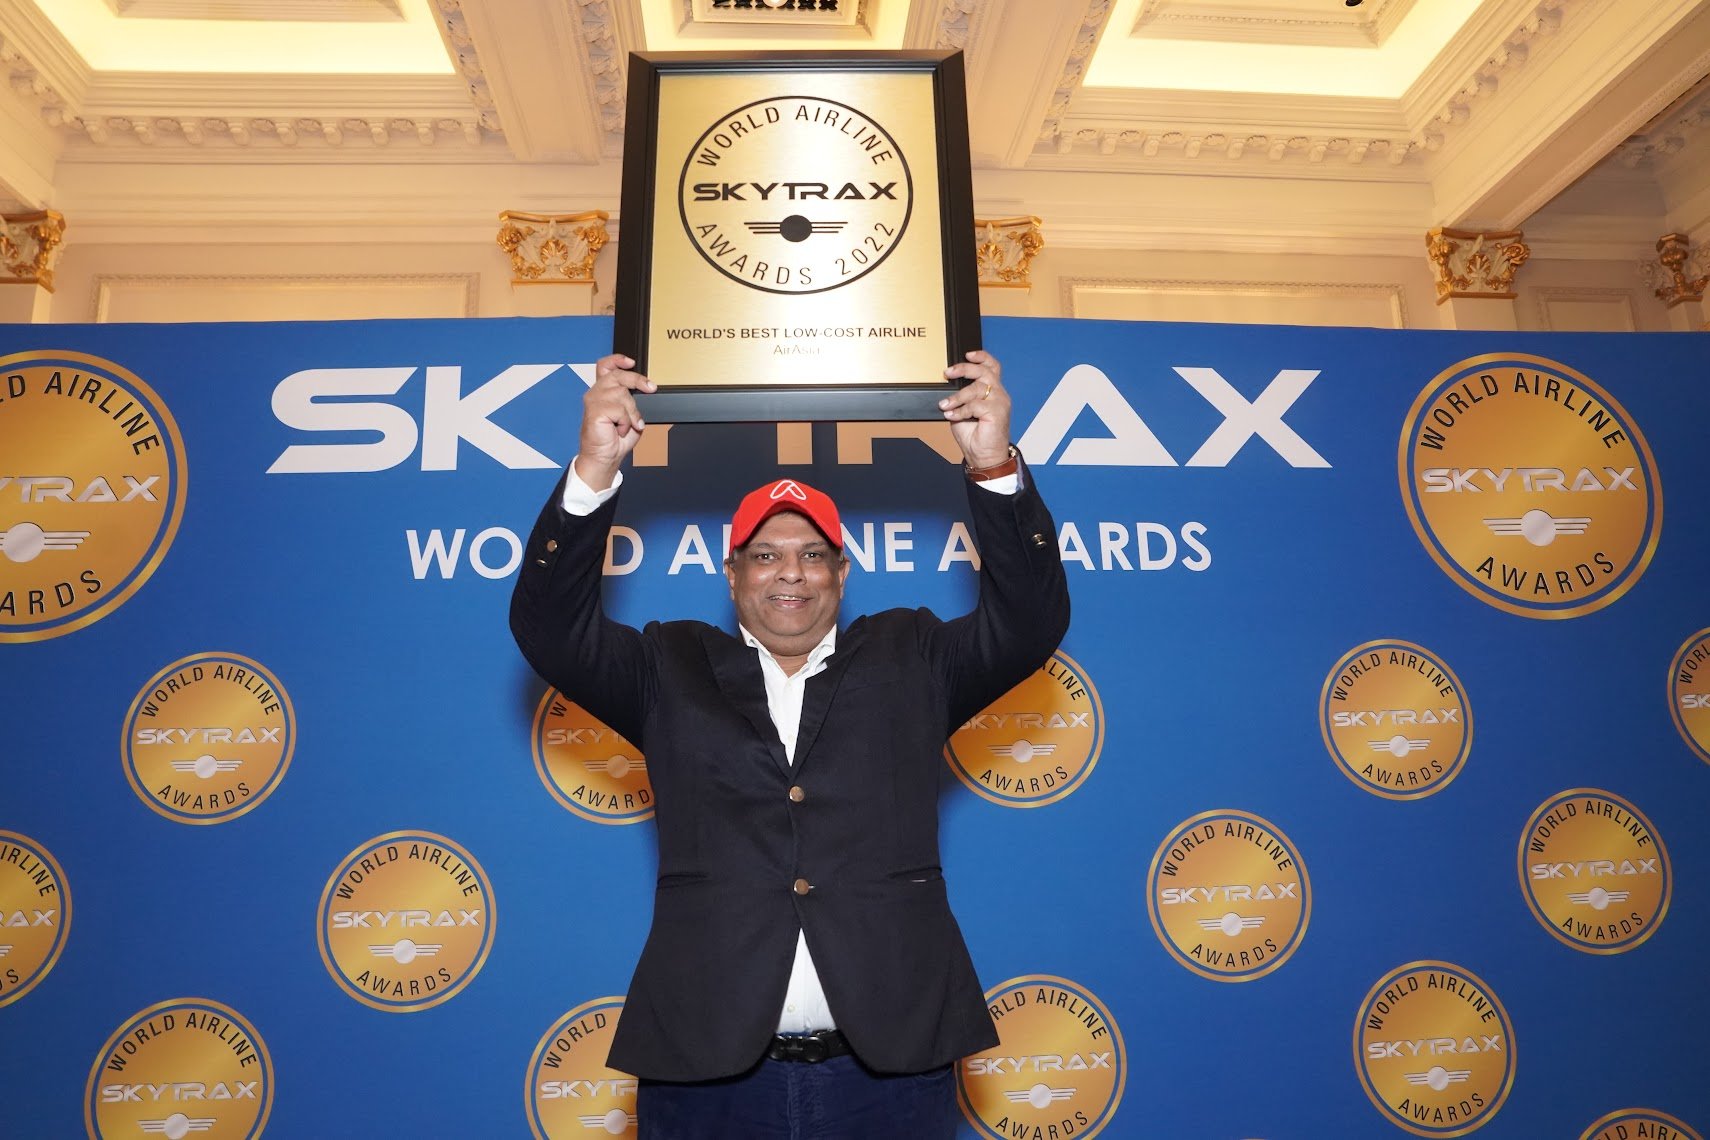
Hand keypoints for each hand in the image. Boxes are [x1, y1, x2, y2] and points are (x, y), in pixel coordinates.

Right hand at [574, 353, 656, 491]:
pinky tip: (619, 429)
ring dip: (631, 412)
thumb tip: (646, 388)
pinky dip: (625, 421)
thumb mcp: (629, 414)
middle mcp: (596, 392)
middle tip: (651, 388)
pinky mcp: (594, 411)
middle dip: (638, 380)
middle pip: (618, 375)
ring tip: (627, 424)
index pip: (606, 366)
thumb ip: (632, 399)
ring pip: (622, 394)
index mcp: (603, 390)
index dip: (617, 360)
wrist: (605, 457)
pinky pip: (619, 409)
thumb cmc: (615, 438)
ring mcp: (594, 400)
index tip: (631, 362)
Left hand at [938, 350, 1010, 468]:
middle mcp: (999, 394)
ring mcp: (1000, 402)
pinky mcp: (998, 412)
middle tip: (947, 373)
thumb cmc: (974, 435)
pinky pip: (975, 404)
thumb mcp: (963, 410)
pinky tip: (953, 415)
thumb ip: (961, 397)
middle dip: (964, 368)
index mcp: (992, 391)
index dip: (981, 357)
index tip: (967, 354)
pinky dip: (960, 410)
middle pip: (984, 371)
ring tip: (946, 405)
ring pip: (978, 388)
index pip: (992, 367)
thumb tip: (948, 385)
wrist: (983, 456)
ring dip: (957, 396)